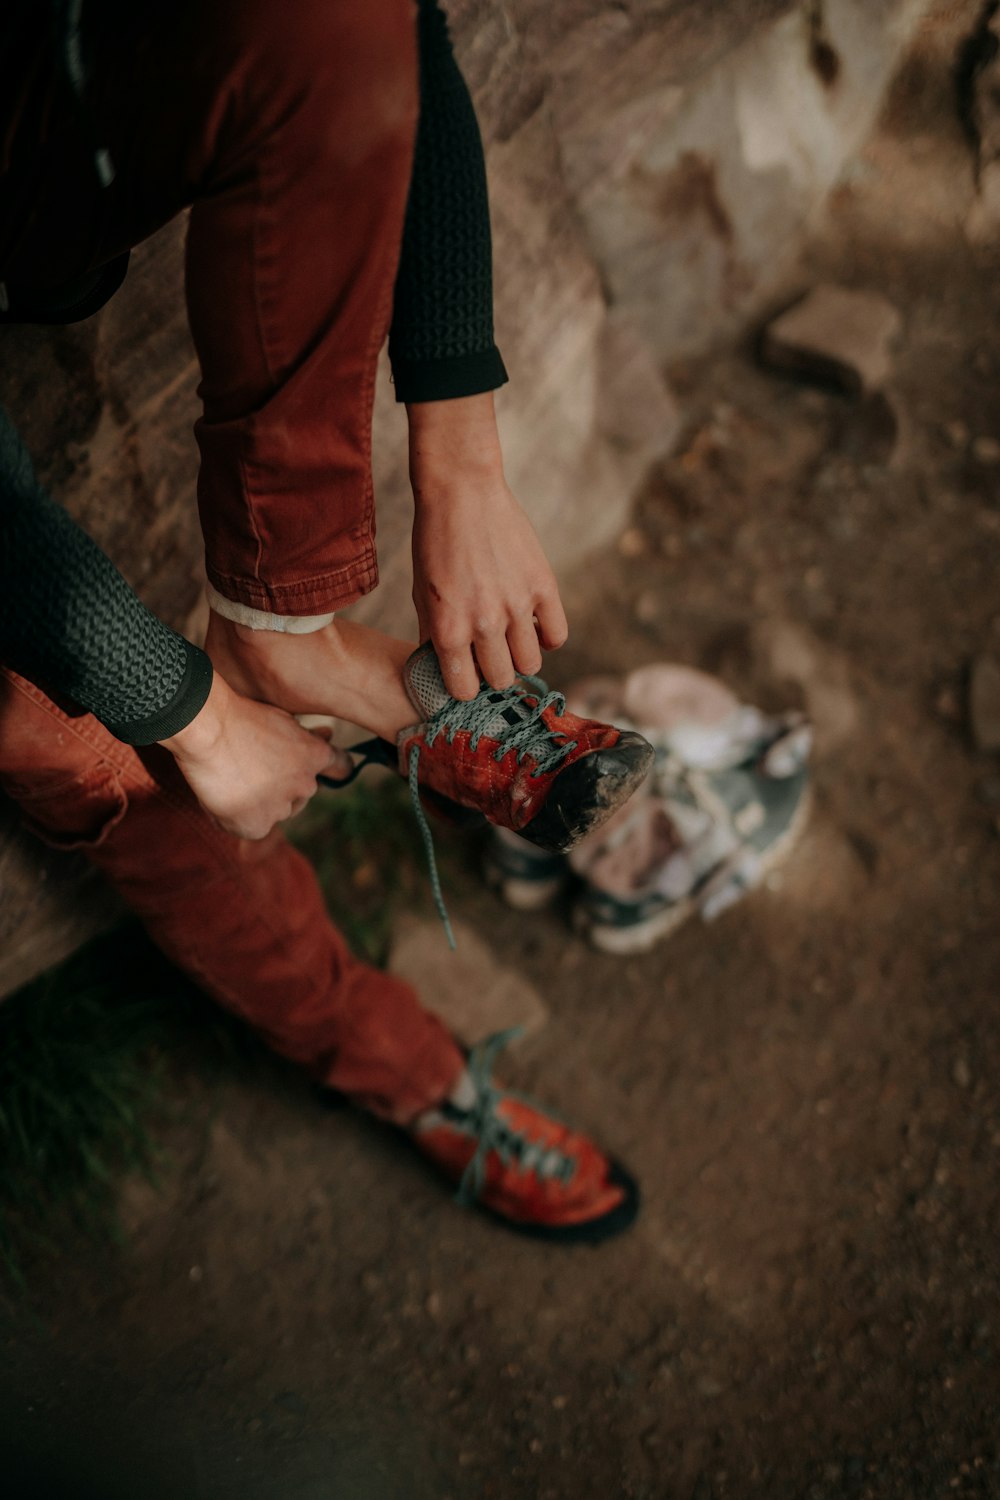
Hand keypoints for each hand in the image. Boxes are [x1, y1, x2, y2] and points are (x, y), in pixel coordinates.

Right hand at [160, 672, 348, 839]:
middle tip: (252, 770)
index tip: (324, 767)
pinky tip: (218, 797)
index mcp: (315, 755)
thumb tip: (327, 734)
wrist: (207, 729)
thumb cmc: (239, 716)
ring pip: (273, 812)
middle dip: (282, 787)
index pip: (341, 766)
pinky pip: (248, 827)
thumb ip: (305, 735)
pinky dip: (233, 818)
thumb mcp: (281, 719)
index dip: (332, 767)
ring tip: (230, 779)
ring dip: (257, 804)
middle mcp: (305, 785)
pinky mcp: (257, 826)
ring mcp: (282, 808)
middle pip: (300, 795)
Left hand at [407, 392, 567, 700]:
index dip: (465, 686)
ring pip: (530, 664)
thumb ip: (434, 635)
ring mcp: (517, 606)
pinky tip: (532, 623)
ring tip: (511, 638)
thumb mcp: (421, 593)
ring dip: (520, 656)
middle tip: (489, 654)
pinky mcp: (543, 586)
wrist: (461, 491)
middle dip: (493, 672)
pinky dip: (546, 636)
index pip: (464, 690)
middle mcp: (484, 624)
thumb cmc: (434, 542)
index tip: (466, 674)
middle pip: (500, 680)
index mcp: (448, 629)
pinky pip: (556, 635)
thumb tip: (446, 670)